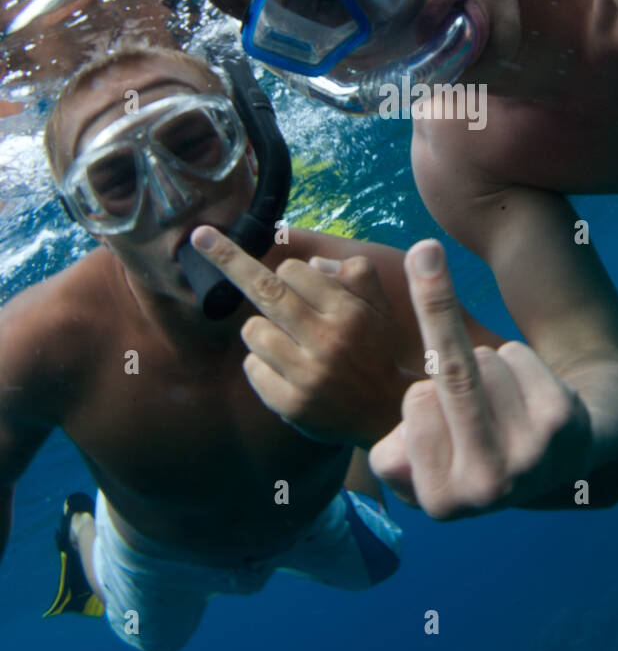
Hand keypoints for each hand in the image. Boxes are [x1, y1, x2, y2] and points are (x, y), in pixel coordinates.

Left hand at [190, 229, 407, 447]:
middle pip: (264, 290)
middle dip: (228, 258)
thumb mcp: (380, 305)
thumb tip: (313, 265)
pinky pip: (252, 367)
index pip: (294, 272)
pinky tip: (286, 371)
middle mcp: (328, 341)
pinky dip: (261, 365)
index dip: (288, 273)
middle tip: (200, 236)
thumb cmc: (376, 349)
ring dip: (262, 330)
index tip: (289, 278)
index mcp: (350, 313)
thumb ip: (356, 273)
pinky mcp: (290, 405)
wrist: (385, 414)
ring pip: (252, 330)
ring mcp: (307, 376)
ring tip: (288, 343)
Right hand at [369, 240, 592, 518]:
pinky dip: (520, 360)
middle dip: (434, 302)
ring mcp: (530, 457)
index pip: (413, 406)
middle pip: (450, 375)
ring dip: (489, 365)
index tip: (429, 408)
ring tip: (505, 404)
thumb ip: (389, 440)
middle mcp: (486, 490)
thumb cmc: (476, 446)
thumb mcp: (424, 458)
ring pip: (484, 360)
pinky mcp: (562, 424)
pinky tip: (533, 396)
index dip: (419, 395)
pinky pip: (517, 357)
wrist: (569, 460)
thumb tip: (392, 400)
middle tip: (423, 248)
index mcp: (442, 501)